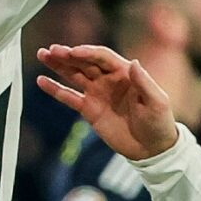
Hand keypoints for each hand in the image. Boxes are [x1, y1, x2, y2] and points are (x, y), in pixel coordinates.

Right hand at [37, 44, 178, 159]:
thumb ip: (144, 82)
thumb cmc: (159, 123)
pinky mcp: (88, 110)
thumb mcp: (157, 102)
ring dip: (57, 65)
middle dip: (67, 55)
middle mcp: (107, 80)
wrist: (152, 149)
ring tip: (42, 55)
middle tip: (51, 51)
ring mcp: (96, 93)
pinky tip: (41, 81)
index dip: (87, 53)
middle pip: (83, 62)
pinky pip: (68, 97)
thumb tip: (134, 62)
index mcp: (124, 73)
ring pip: (73, 75)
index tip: (72, 52)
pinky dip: (54, 89)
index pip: (101, 57)